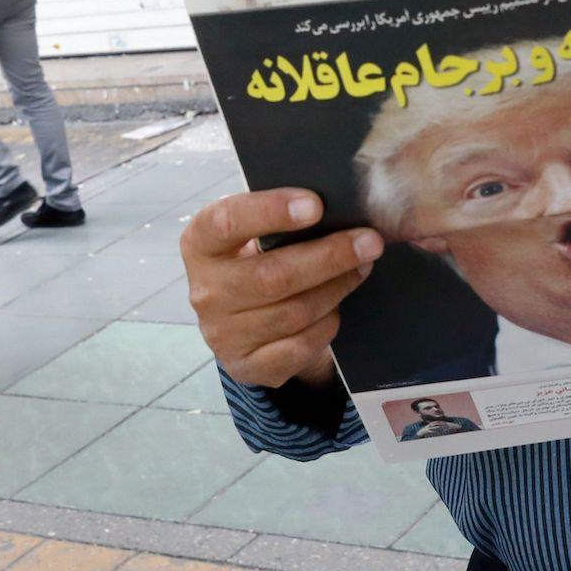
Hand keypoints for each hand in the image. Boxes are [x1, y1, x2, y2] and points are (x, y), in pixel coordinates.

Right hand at [180, 189, 380, 389]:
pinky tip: (338, 306)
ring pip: (293, 312)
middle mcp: (205, 291)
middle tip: (370, 241)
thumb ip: (280, 219)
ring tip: (362, 267)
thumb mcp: (252, 234)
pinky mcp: (246, 365)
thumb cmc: (255, 259)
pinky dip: (326, 325)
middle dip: (329, 257)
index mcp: (200, 244)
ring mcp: (222, 334)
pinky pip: (299, 346)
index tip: (316, 205)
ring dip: (337, 288)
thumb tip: (339, 205)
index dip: (271, 211)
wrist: (239, 320)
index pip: (227, 222)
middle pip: (272, 276)